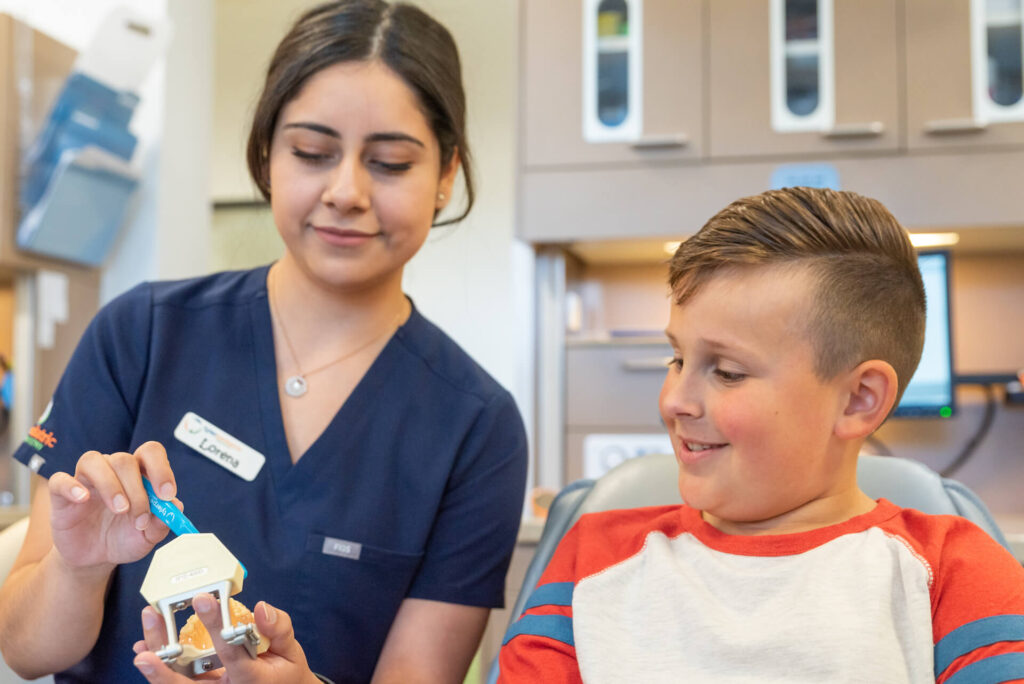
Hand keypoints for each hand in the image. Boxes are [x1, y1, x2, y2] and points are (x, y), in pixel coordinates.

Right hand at [47, 441, 177, 569]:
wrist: (94, 558)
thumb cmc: (124, 538)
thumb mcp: (147, 537)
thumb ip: (162, 522)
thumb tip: (176, 506)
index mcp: (138, 474)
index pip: (150, 453)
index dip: (161, 468)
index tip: (167, 494)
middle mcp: (113, 470)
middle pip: (124, 460)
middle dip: (137, 489)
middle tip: (140, 517)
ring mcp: (86, 479)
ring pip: (94, 461)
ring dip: (110, 484)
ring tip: (119, 510)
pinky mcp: (62, 494)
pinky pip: (61, 479)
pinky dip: (72, 486)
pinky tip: (83, 499)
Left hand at [132, 594, 319, 683]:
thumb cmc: (285, 672)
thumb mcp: (292, 651)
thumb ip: (279, 629)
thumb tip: (261, 608)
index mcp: (252, 679)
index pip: (232, 652)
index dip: (216, 625)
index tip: (202, 599)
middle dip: (164, 671)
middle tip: (145, 654)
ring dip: (157, 669)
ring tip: (142, 647)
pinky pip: (180, 683)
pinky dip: (160, 671)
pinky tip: (146, 652)